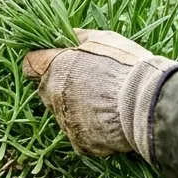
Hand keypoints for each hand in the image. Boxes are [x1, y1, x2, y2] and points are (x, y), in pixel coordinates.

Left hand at [21, 30, 177, 159]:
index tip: (54, 61)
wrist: (147, 102)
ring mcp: (64, 121)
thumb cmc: (124, 65)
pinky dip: (92, 129)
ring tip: (107, 102)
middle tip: (91, 82)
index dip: (41, 62)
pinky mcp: (79, 143)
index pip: (30, 64)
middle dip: (62, 85)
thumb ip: (76, 37)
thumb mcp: (101, 38)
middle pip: (47, 89)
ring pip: (64, 112)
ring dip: (78, 107)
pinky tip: (110, 121)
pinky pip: (80, 134)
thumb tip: (63, 35)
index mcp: (53, 67)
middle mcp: (51, 95)